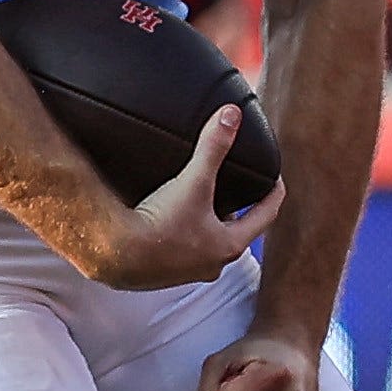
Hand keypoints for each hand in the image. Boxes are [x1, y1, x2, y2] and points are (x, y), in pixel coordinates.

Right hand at [79, 107, 282, 290]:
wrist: (117, 254)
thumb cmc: (161, 224)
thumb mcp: (193, 182)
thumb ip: (213, 148)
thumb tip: (231, 116)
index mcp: (229, 245)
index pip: (265, 216)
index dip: (272, 194)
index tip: (274, 180)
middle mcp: (212, 264)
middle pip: (234, 233)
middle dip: (234, 211)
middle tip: (232, 190)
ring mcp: (186, 272)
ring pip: (205, 245)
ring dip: (205, 226)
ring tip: (197, 203)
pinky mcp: (161, 274)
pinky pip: (179, 252)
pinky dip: (179, 236)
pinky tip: (166, 223)